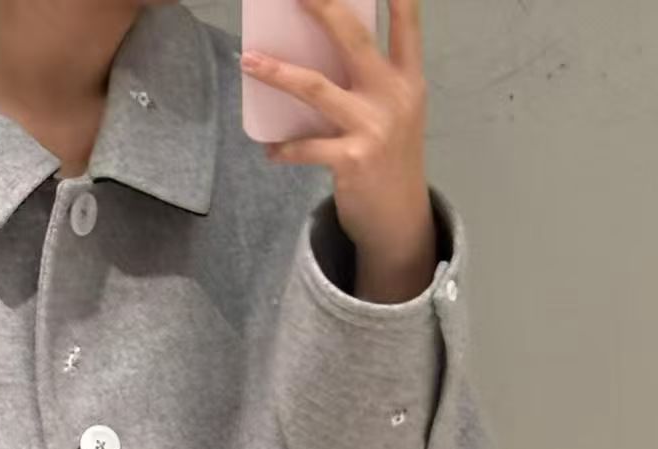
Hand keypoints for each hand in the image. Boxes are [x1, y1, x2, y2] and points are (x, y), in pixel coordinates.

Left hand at [240, 0, 436, 302]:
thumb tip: (318, 52)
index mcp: (408, 78)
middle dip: (322, 6)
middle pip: (353, 38)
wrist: (399, 220)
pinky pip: (306, 147)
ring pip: (316, 88)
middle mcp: (395, 95)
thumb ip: (371, 81)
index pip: (406, 23)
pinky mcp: (353, 160)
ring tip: (249, 62)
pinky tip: (270, 148)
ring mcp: (374, 127)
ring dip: (278, 73)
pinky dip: (284, 148)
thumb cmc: (389, 158)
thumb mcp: (394, 112)